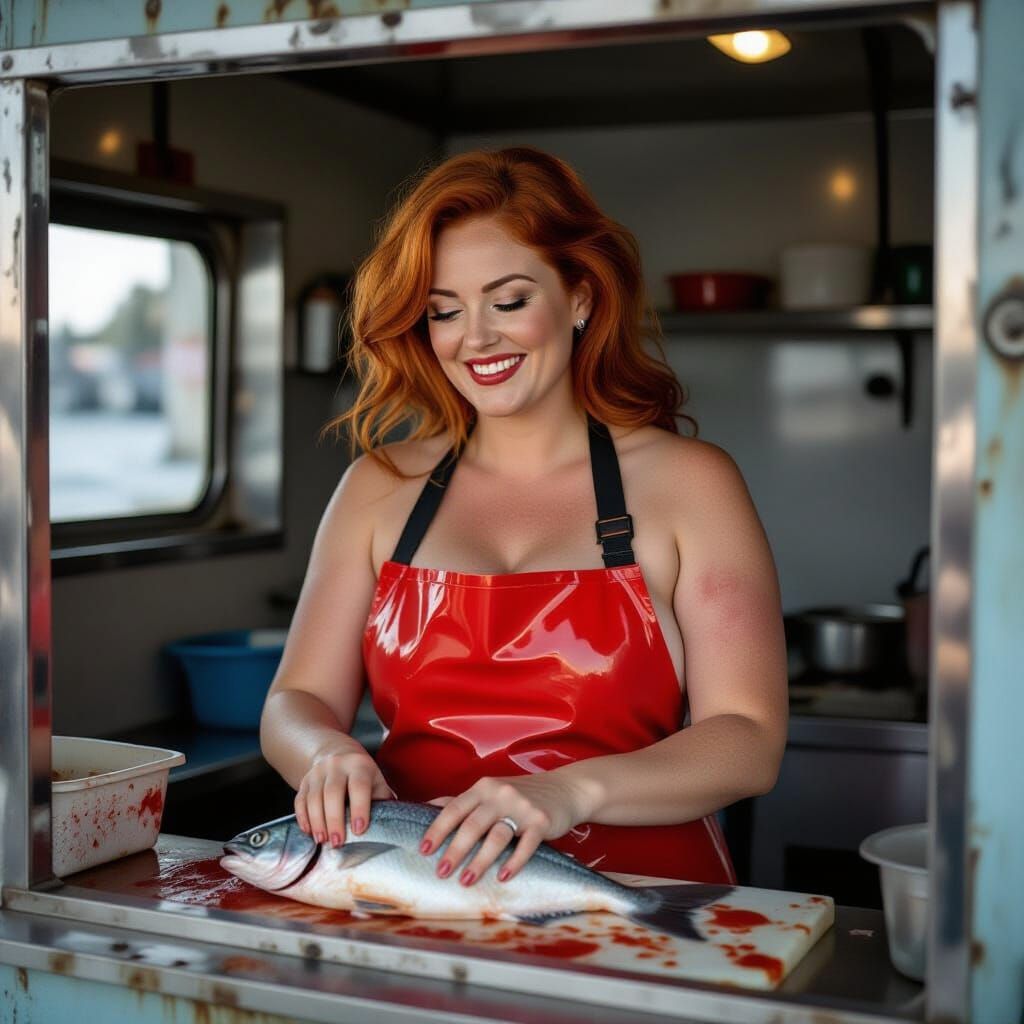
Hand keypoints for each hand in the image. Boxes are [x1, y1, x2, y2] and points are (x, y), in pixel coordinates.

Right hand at [294, 746, 393, 847]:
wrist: (338, 753)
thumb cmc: (363, 775)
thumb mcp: (376, 781)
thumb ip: (382, 800)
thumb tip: (391, 825)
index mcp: (359, 765)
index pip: (359, 786)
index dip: (360, 808)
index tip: (359, 830)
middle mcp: (337, 765)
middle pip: (332, 792)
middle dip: (334, 820)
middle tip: (337, 842)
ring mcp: (318, 772)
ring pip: (314, 797)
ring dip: (317, 822)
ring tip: (322, 840)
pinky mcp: (305, 781)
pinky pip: (300, 800)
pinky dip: (303, 817)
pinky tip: (308, 831)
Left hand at [419, 773, 591, 886]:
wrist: (566, 788)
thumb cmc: (522, 794)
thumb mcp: (491, 791)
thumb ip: (464, 801)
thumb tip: (428, 808)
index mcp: (483, 788)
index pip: (454, 808)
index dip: (437, 829)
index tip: (423, 850)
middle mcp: (500, 794)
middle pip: (472, 825)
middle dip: (454, 851)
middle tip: (441, 873)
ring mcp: (522, 806)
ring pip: (496, 836)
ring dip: (480, 861)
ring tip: (466, 881)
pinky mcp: (542, 821)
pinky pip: (526, 844)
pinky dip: (513, 862)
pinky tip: (502, 877)